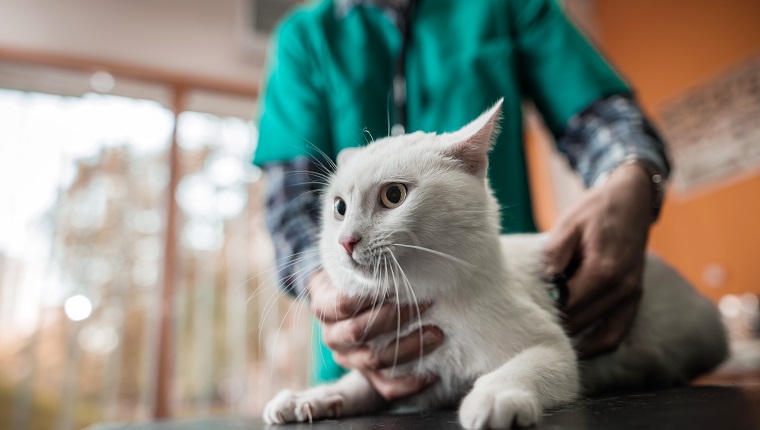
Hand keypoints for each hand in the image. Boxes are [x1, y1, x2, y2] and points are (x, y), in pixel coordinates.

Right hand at [308, 270, 443, 399]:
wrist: (342, 304)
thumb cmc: (354, 281)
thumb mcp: (348, 268)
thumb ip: (360, 262)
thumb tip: (381, 237)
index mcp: (325, 307)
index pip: (343, 304)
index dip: (370, 296)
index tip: (398, 282)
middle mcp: (333, 336)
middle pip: (358, 331)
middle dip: (394, 317)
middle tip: (426, 303)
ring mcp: (349, 358)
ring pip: (374, 360)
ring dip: (408, 347)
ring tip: (437, 333)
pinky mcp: (366, 376)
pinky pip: (385, 387)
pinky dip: (409, 383)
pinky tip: (432, 372)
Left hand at [543, 163, 654, 357]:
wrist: (631, 198)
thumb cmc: (595, 209)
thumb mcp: (568, 225)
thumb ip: (554, 256)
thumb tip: (543, 285)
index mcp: (604, 270)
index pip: (568, 306)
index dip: (544, 312)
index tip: (523, 312)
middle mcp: (622, 288)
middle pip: (582, 323)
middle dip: (556, 327)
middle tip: (528, 327)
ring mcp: (632, 295)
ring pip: (602, 335)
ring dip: (576, 339)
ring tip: (549, 338)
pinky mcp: (635, 297)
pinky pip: (618, 332)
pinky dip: (599, 344)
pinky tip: (577, 346)